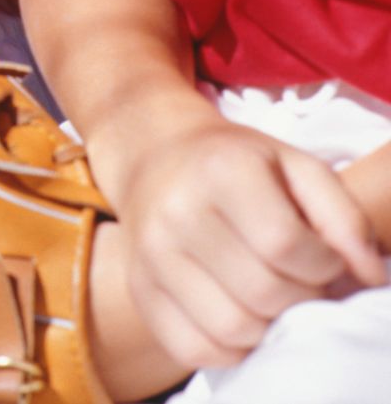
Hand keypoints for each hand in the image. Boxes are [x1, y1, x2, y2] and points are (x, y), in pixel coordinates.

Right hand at [112, 116, 385, 372]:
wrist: (157, 159)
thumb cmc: (239, 166)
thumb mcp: (297, 168)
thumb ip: (345, 217)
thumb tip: (369, 276)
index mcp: (220, 170)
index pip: (286, 245)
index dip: (324, 265)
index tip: (322, 256)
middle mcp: (175, 210)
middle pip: (263, 292)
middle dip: (302, 298)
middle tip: (301, 281)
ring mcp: (148, 254)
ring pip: (232, 328)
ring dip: (269, 326)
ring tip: (271, 299)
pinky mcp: (139, 289)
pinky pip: (193, 348)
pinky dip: (230, 347)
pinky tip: (239, 314)